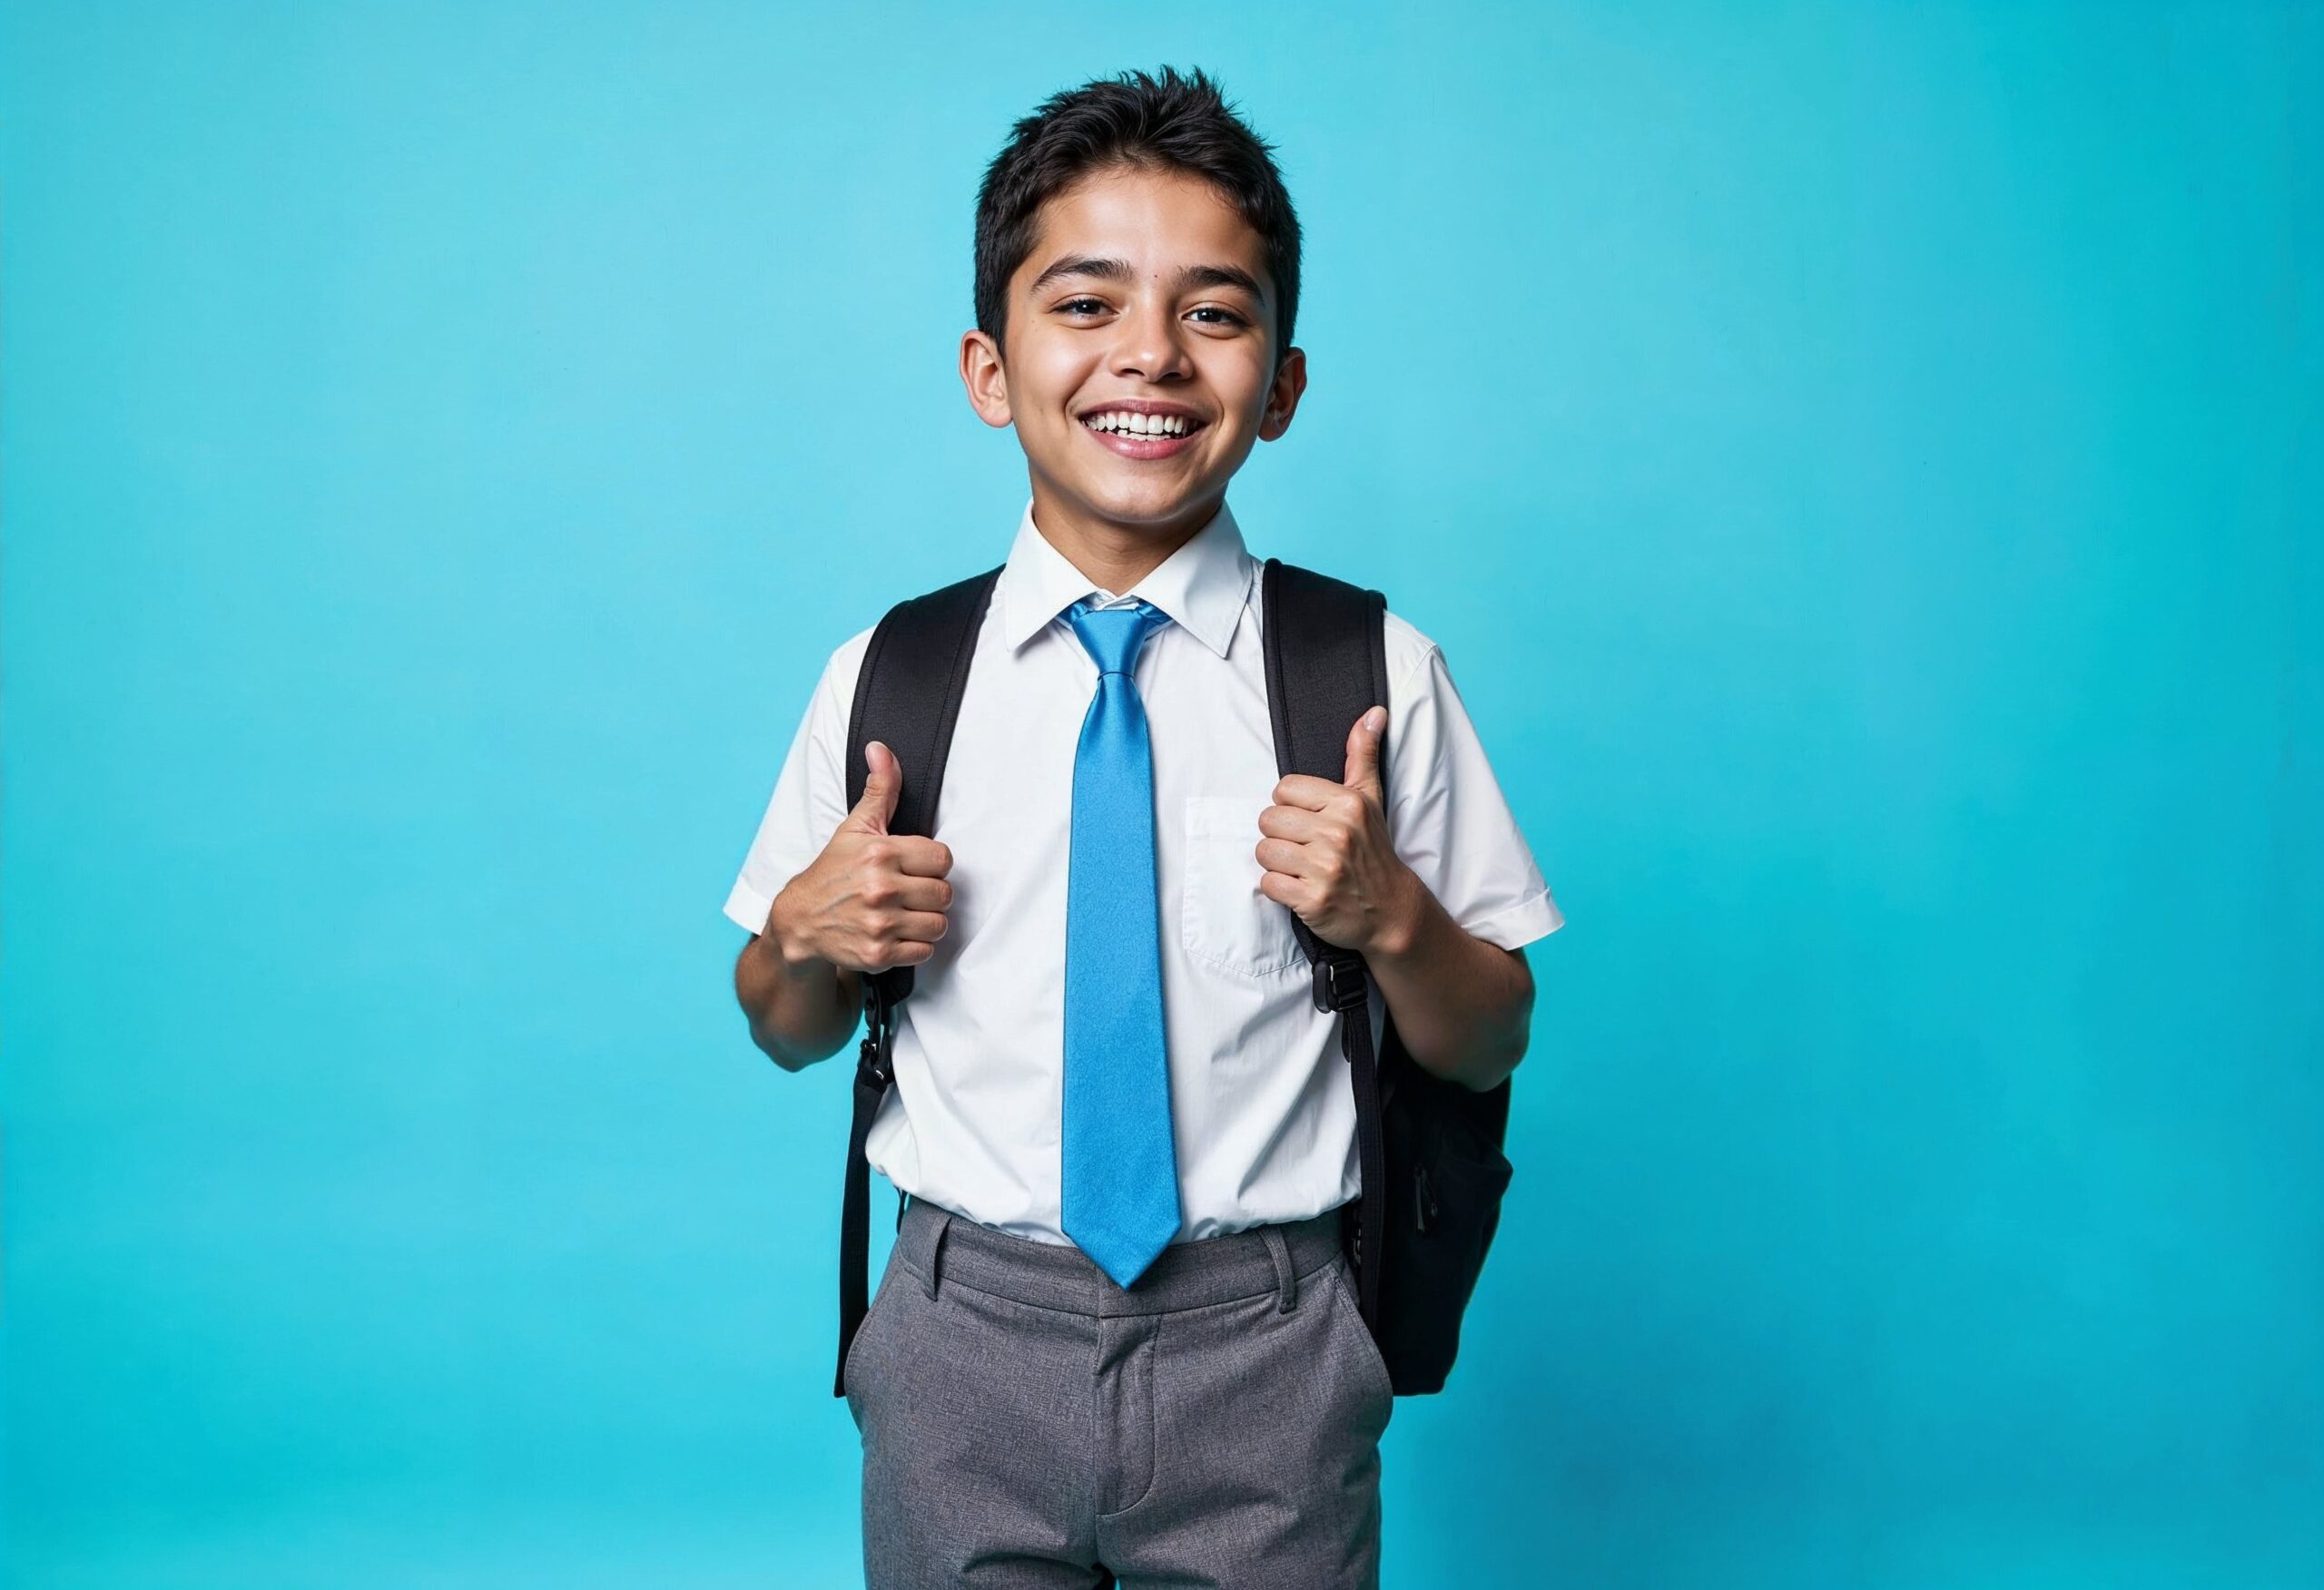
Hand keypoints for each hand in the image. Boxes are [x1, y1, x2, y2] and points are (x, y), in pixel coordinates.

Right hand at [767, 740, 954, 972]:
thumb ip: (880, 789)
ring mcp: (880, 924)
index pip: (943, 859)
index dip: (931, 864)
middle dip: (930, 894)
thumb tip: (880, 749)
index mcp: (881, 853)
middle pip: (944, 893)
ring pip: (938, 924)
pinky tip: (895, 933)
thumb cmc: (833, 872)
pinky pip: (925, 951)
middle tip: (908, 892)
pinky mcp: (879, 954)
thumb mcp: (855, 828)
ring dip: (925, 921)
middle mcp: (880, 888)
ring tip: (903, 913)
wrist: (800, 921)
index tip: (913, 867)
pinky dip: (914, 945)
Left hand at [1255, 705, 1419, 956]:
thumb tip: (1374, 712)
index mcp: (1347, 803)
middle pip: (1267, 820)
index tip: (1310, 821)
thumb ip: (1363, 754)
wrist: (1391, 909)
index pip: (1283, 789)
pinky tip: (1301, 887)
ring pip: (1264, 851)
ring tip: (1302, 867)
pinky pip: (1267, 883)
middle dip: (1280, 835)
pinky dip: (1279, 888)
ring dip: (1277, 862)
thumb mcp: (1372, 798)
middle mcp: (1337, 834)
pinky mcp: (1312, 900)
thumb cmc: (1374, 850)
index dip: (1291, 806)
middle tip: (1304, 847)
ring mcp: (1324, 869)